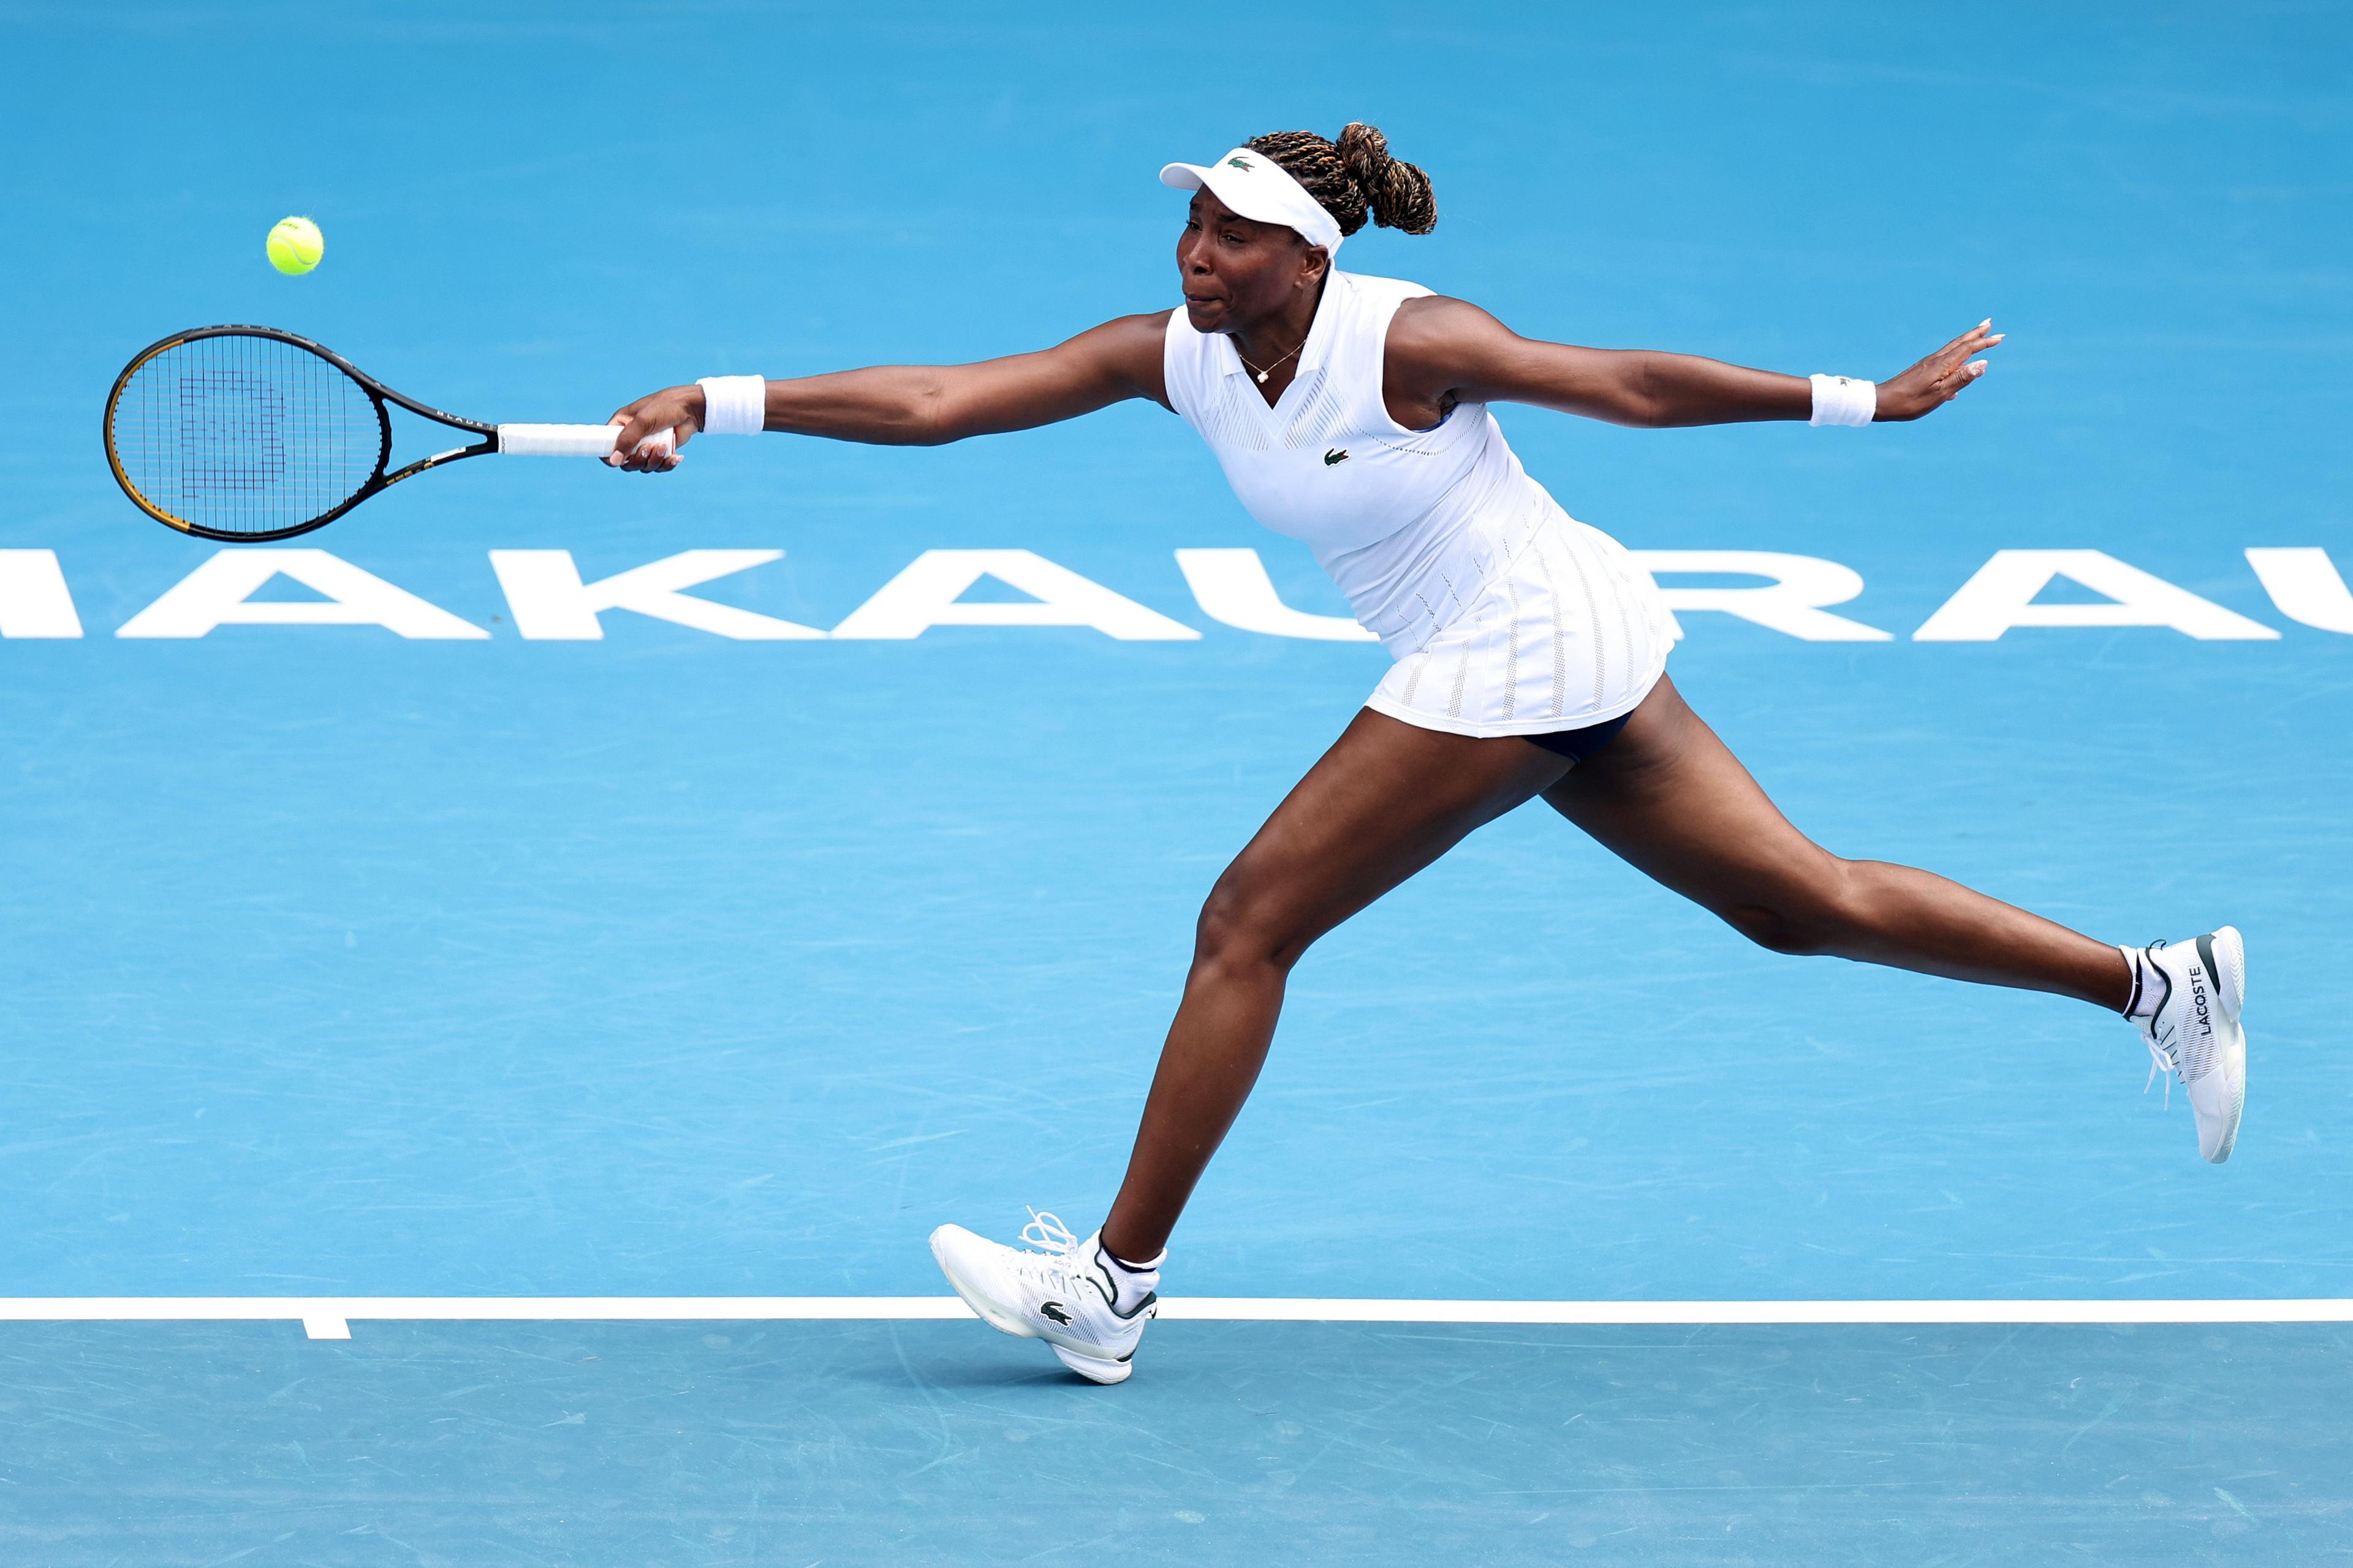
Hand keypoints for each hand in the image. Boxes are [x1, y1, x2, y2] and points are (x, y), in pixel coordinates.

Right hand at [603, 385, 703, 471]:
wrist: (692, 408)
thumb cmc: (665, 407)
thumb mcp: (643, 421)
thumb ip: (627, 440)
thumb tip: (613, 461)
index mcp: (620, 425)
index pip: (605, 446)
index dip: (610, 457)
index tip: (622, 459)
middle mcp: (631, 437)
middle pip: (625, 462)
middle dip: (639, 460)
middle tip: (649, 448)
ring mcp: (646, 445)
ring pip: (643, 466)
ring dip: (654, 461)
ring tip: (665, 448)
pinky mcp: (661, 452)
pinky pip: (658, 467)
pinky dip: (667, 464)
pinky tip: (676, 457)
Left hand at [1873, 320, 2004, 421]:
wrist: (1881, 402)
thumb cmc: (1910, 402)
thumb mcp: (1939, 394)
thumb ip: (1961, 379)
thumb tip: (1983, 364)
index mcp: (1942, 365)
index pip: (1968, 349)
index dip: (1985, 342)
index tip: (2000, 337)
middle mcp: (1935, 360)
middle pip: (1960, 343)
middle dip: (1976, 334)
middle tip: (1989, 323)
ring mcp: (1927, 364)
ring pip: (1951, 349)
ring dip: (1966, 341)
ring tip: (1976, 336)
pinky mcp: (1921, 370)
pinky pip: (1943, 360)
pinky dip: (1955, 357)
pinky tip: (1957, 368)